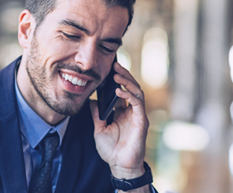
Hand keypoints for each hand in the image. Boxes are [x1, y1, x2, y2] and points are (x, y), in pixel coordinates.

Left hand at [90, 62, 148, 180]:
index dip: (117, 79)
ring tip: (116, 75)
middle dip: (123, 75)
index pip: (122, 90)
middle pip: (131, 87)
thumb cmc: (111, 150)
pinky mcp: (142, 121)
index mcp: (123, 111)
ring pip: (137, 91)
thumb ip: (96, 114)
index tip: (109, 68)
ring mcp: (138, 115)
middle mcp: (132, 111)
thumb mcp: (99, 128)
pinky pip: (138, 103)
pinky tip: (119, 91)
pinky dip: (129, 95)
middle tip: (115, 65)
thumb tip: (91, 101)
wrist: (119, 166)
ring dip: (127, 81)